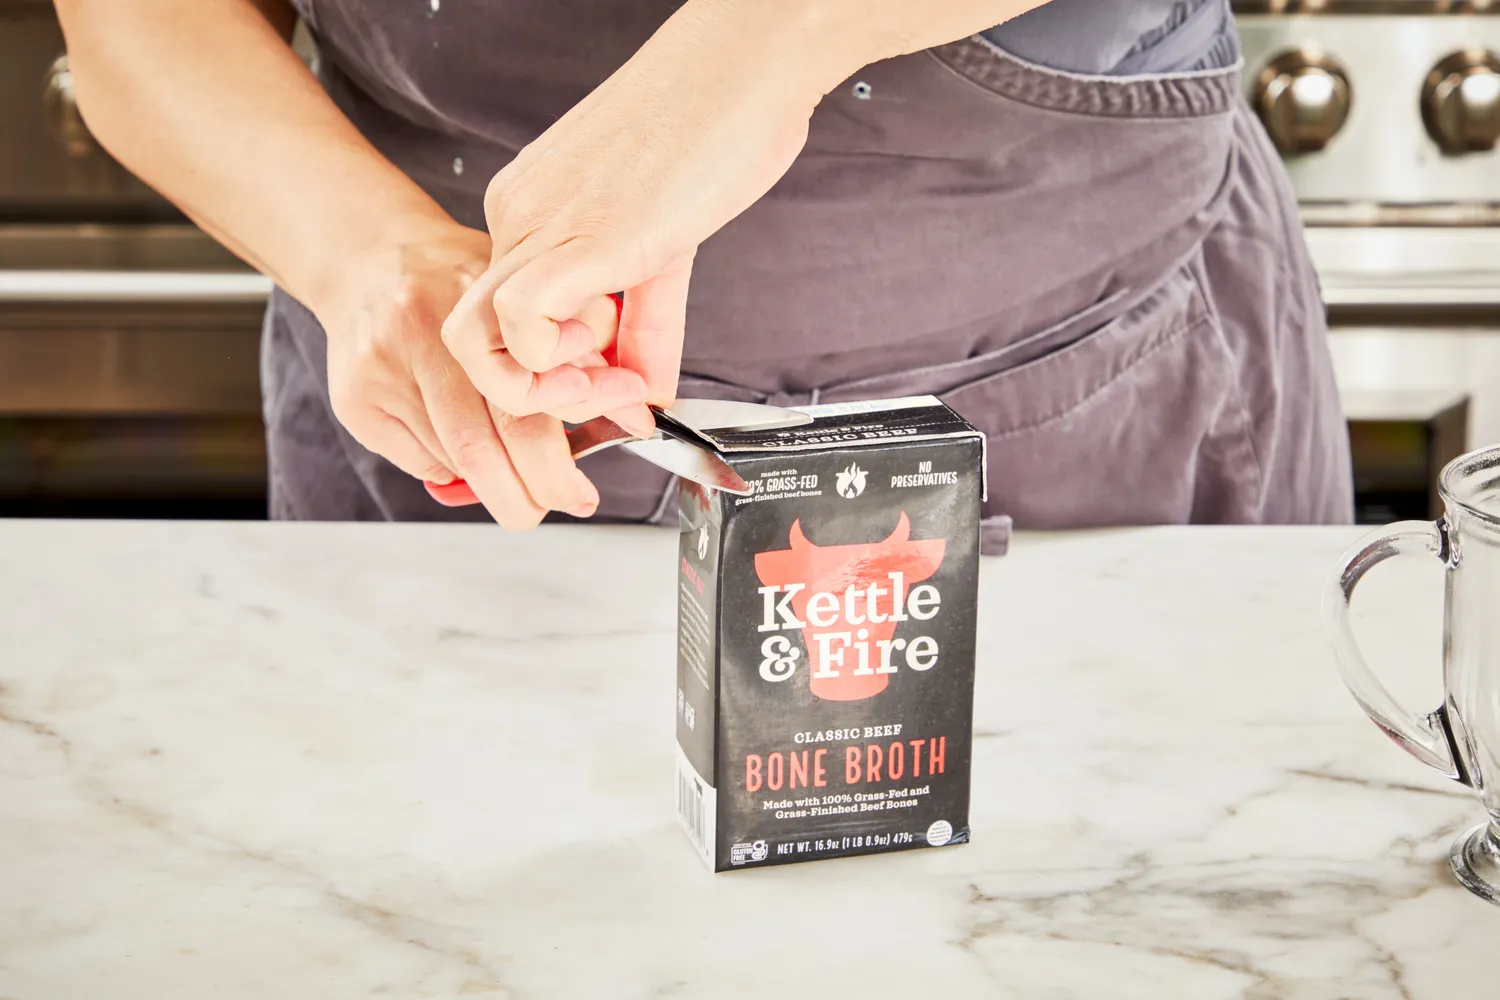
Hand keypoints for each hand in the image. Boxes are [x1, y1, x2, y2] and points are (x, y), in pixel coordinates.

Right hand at [317, 216, 624, 527]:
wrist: (373, 256)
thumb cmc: (463, 280)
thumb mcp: (533, 291)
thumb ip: (580, 343)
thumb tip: (630, 411)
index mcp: (479, 304)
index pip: (528, 405)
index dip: (563, 454)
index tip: (587, 482)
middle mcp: (425, 335)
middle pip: (482, 448)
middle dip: (534, 492)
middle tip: (566, 502)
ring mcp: (384, 370)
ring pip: (453, 462)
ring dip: (498, 484)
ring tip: (524, 482)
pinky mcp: (356, 399)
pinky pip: (422, 462)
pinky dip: (456, 472)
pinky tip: (471, 453)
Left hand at [441, 0, 830, 427]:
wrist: (745, 64)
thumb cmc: (715, 128)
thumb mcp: (667, 244)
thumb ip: (647, 326)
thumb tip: (647, 392)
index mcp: (531, 209)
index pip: (502, 318)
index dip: (553, 375)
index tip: (618, 388)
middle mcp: (519, 216)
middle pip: (471, 338)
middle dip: (531, 396)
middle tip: (606, 396)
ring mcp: (540, 223)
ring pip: (479, 340)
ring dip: (541, 390)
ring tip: (613, 379)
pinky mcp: (582, 236)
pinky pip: (521, 322)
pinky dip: (559, 363)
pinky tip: (618, 353)